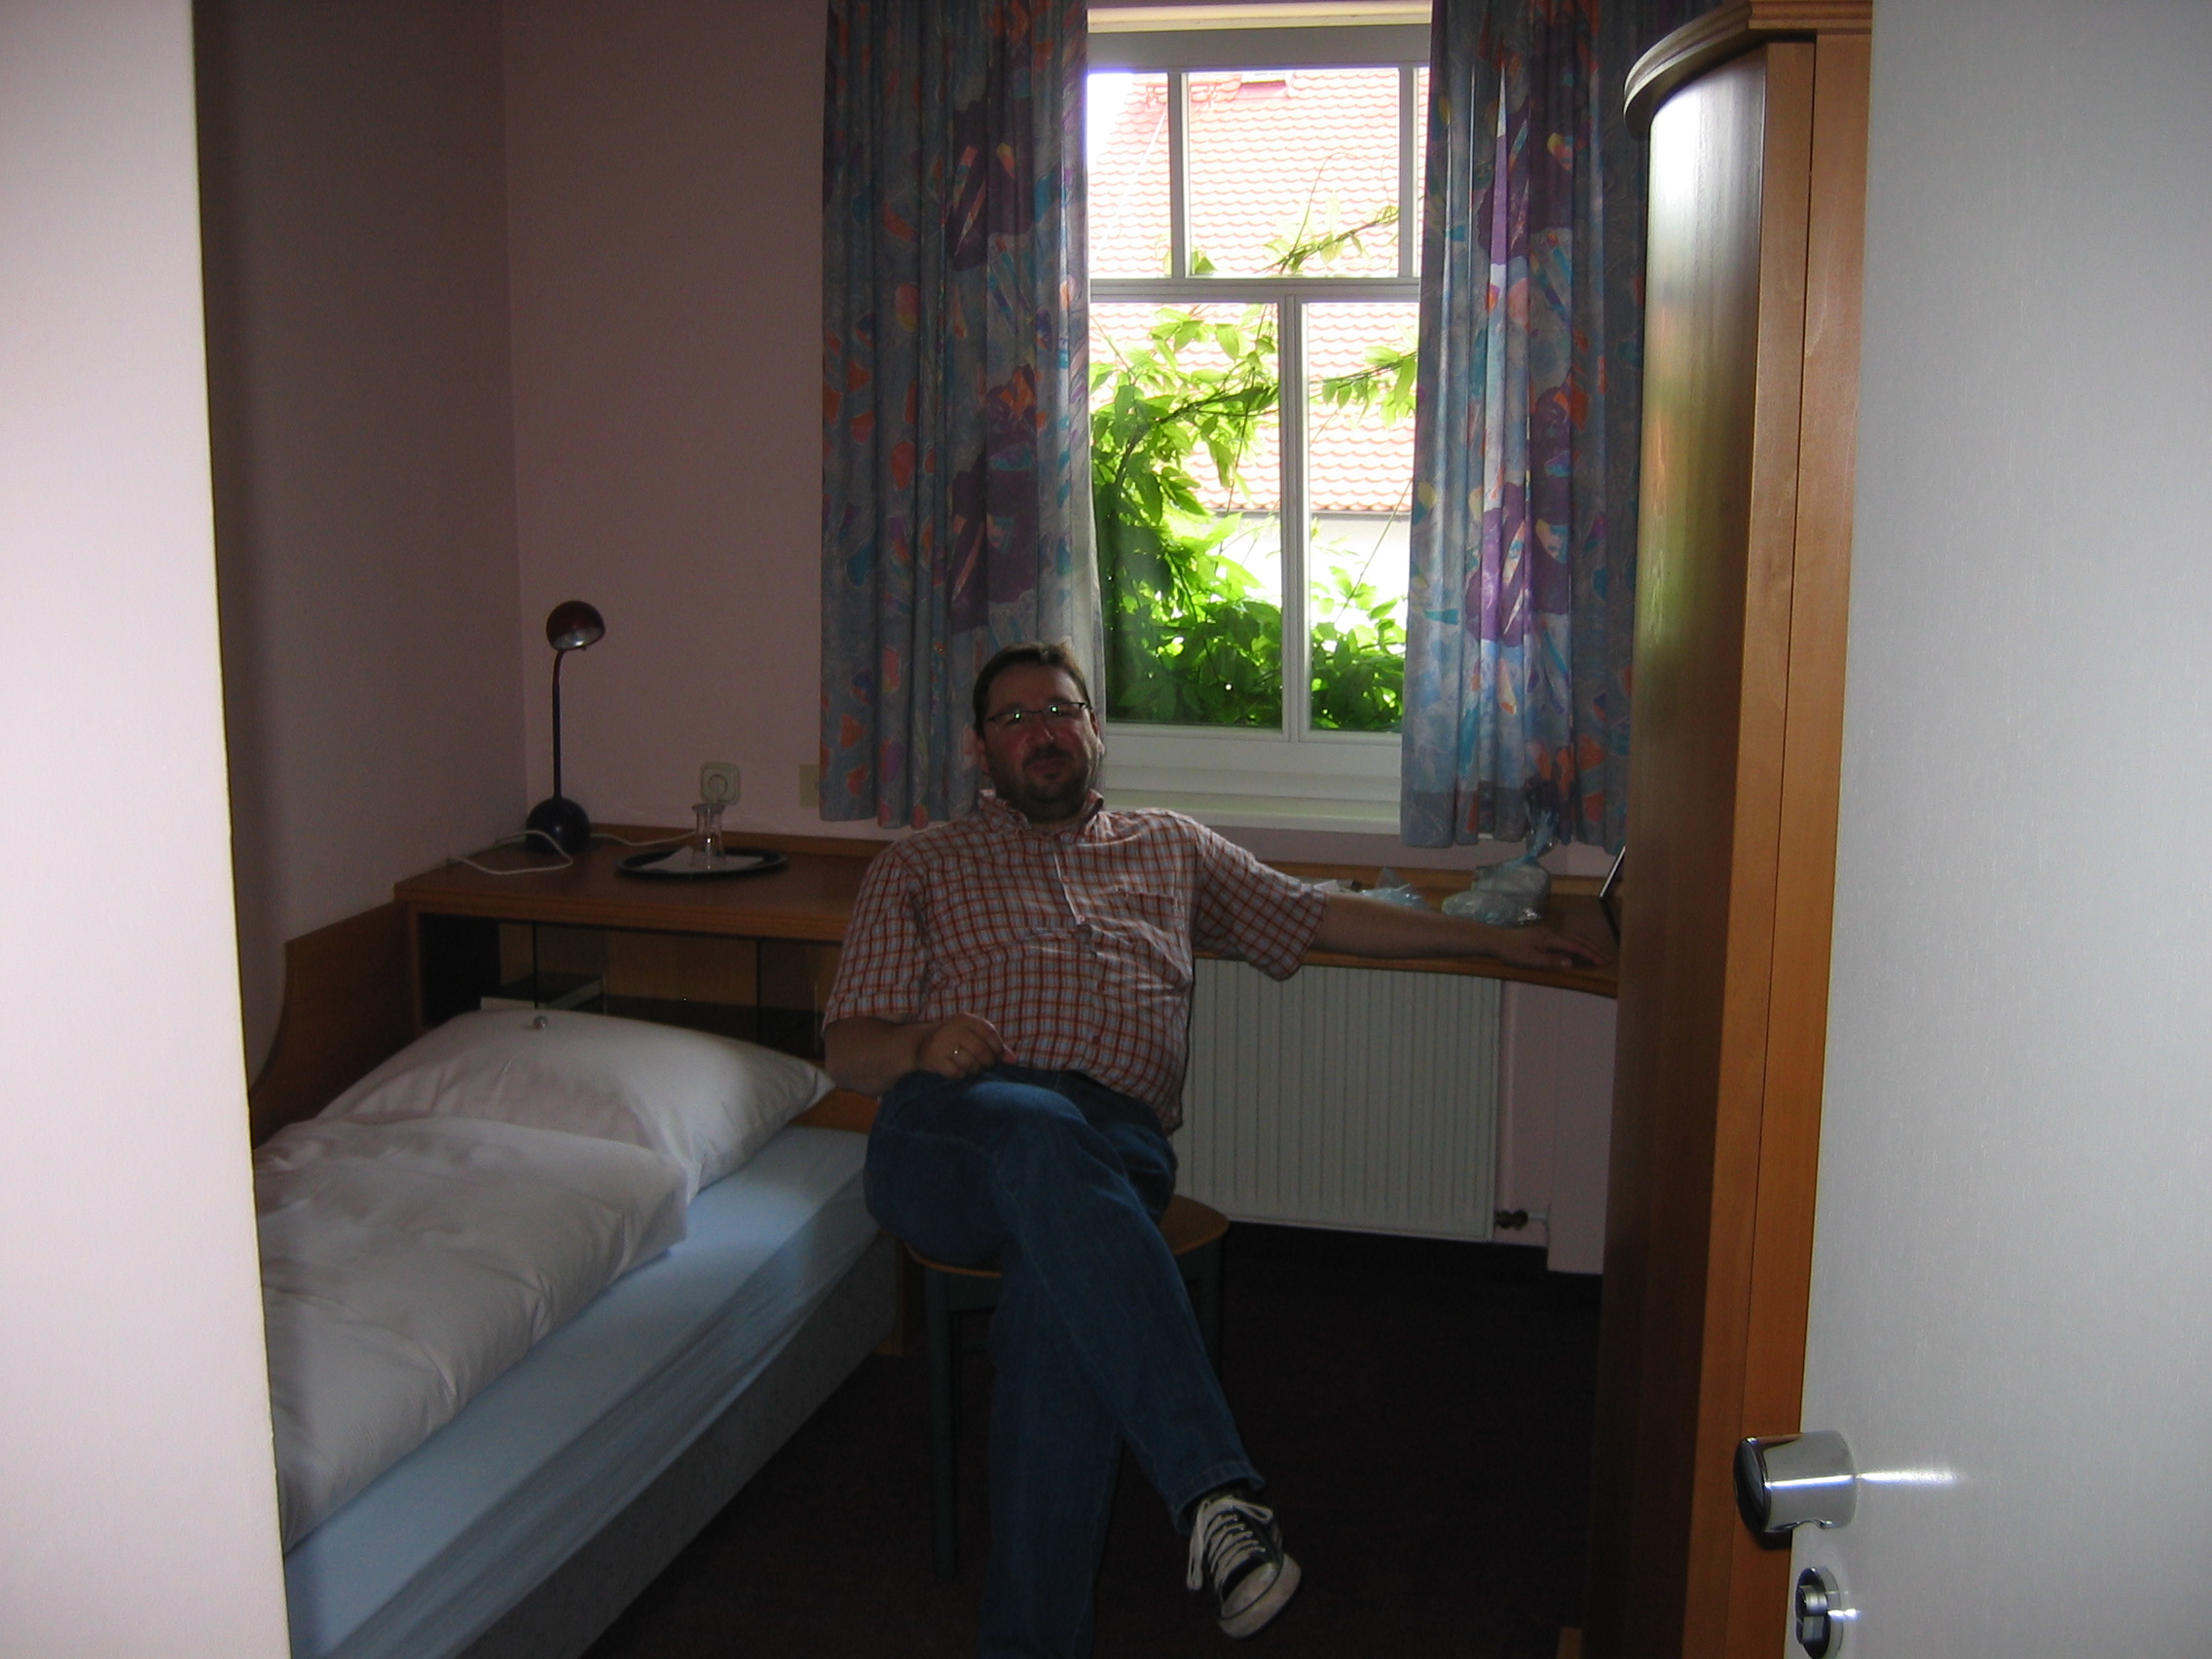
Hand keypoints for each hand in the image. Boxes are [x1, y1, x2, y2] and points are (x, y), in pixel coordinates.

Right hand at [915, 1013, 1009, 1078]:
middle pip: (981, 1050)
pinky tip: (960, 1070)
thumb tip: (1013, 1060)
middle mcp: (953, 1029)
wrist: (921, 1043)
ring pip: (970, 1063)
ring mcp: (942, 1044)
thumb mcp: (973, 1034)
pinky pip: (957, 1073)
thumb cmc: (955, 1039)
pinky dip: (962, 1074)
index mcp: (965, 1019)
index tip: (998, 1057)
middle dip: (988, 1062)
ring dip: (976, 1069)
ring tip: (973, 1067)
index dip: (998, 1048)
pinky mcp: (935, 1059)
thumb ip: (994, 1045)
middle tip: (986, 1065)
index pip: (989, 1033)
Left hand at [1486, 925, 1609, 972]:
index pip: (1576, 946)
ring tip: (1598, 954)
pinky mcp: (1545, 934)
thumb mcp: (1530, 960)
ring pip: (1574, 936)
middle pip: (1579, 939)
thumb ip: (1551, 961)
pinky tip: (1579, 949)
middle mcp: (1553, 933)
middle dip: (1594, 949)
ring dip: (1587, 945)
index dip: (1591, 954)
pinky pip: (1567, 937)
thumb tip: (1571, 963)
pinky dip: (1578, 943)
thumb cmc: (1512, 952)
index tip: (1603, 962)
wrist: (1497, 940)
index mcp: (1551, 938)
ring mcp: (1549, 932)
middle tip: (1608, 958)